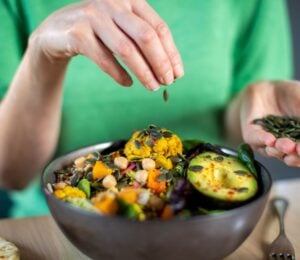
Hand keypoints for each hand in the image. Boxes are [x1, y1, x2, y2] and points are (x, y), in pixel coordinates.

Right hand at [29, 0, 183, 89]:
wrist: (57, 31)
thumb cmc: (98, 32)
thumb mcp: (123, 28)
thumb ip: (144, 41)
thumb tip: (170, 68)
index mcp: (130, 0)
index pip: (159, 28)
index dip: (171, 53)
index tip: (178, 74)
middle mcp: (114, 3)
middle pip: (147, 37)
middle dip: (161, 63)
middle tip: (168, 82)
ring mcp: (94, 16)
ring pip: (126, 49)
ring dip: (143, 72)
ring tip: (153, 88)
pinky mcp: (78, 33)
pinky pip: (104, 59)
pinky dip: (119, 74)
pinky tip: (128, 83)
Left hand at [241, 81, 299, 166]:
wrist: (267, 87)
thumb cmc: (293, 96)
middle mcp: (286, 146)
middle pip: (292, 156)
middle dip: (296, 156)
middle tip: (298, 151)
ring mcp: (268, 142)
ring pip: (273, 151)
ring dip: (279, 150)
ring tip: (284, 145)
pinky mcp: (251, 135)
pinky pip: (256, 139)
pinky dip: (262, 140)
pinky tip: (269, 139)